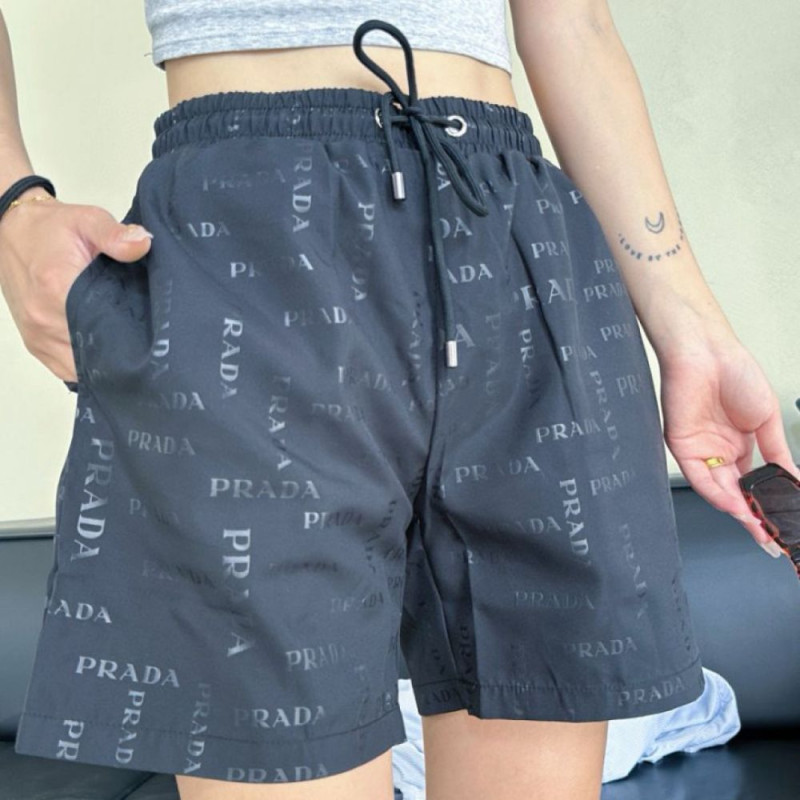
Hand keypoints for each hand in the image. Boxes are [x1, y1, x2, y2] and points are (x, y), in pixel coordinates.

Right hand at [0, 196, 152, 383]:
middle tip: (147, 345)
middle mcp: (44, 318)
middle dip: (123, 354)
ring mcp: (38, 335)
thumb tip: (143, 243)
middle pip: (95, 353)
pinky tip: (105, 354)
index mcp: (58, 288)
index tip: (153, 336)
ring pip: (81, 367)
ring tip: (129, 349)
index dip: (132, 338)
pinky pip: (66, 369)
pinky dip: (87, 366)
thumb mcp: (88, 220)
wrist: (12, 231)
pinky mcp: (35, 344)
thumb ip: (115, 234)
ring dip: (105, 362)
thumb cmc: (52, 228)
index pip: (104, 329)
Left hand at [658, 332, 799, 551]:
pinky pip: (698, 476)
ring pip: (717, 488)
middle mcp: (718, 451)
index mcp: (739, 445)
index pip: (751, 483)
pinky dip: (716, 493)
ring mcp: (700, 449)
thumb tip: (795, 480)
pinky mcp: (682, 445)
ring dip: (736, 509)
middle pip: (734, 491)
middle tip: (769, 536)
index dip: (764, 503)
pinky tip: (735, 505)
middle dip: (751, 515)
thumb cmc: (737, 374)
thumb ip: (777, 453)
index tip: (780, 522)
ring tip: (757, 526)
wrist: (709, 351)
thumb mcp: (768, 420)